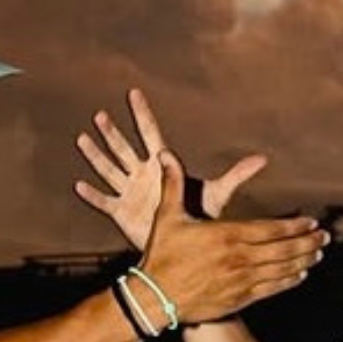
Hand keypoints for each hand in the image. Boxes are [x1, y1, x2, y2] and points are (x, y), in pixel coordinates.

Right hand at [74, 88, 268, 251]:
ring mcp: (130, 192)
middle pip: (125, 148)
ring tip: (83, 139)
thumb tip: (263, 159)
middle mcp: (143, 175)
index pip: (151, 134)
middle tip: (100, 116)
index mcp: (162, 167)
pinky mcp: (122, 213)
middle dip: (113, 133)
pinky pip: (104, 201)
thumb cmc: (200, 217)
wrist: (186, 249)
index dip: (143, 114)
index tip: (134, 93)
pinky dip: (93, 195)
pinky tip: (79, 186)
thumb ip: (236, 175)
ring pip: (110, 169)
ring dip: (97, 156)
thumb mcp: (217, 193)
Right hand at [125, 146, 326, 325]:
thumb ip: (173, 185)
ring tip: (318, 254)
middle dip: (307, 243)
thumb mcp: (167, 217)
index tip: (311, 222)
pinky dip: (288, 281)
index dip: (294, 226)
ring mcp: (241, 281)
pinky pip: (271, 289)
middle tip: (325, 237)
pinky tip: (300, 275)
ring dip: (303, 261)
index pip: (271, 229)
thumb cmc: (160, 256)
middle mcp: (239, 258)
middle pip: (283, 249)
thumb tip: (166, 155)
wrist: (154, 299)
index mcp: (227, 235)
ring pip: (281, 270)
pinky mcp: (238, 300)